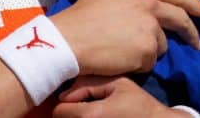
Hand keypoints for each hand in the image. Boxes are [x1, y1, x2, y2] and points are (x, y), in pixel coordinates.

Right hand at [50, 0, 199, 75]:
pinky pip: (150, 61)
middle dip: (191, 32)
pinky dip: (139, 63)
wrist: (69, 39)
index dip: (192, 3)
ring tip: (125, 51)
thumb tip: (145, 3)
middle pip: (180, 18)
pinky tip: (121, 59)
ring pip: (162, 45)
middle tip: (197, 42)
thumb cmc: (81, 17)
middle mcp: (149, 3)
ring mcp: (150, 26)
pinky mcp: (148, 49)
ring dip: (149, 50)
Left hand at [53, 76, 183, 117]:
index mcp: (90, 115)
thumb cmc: (139, 104)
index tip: (76, 99)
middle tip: (84, 104)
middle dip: (70, 112)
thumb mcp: (117, 84)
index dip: (66, 103)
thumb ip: (88, 84)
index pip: (59, 111)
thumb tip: (64, 95)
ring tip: (93, 111)